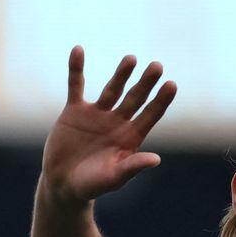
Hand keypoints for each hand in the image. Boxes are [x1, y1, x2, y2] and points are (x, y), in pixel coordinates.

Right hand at [41, 46, 177, 203]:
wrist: (63, 184)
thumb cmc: (92, 185)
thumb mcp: (114, 177)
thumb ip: (132, 167)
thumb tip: (156, 159)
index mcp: (130, 138)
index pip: (150, 115)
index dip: (161, 101)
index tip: (172, 85)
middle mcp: (117, 123)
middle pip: (135, 98)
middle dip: (146, 83)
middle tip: (158, 66)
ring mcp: (97, 115)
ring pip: (112, 89)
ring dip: (121, 74)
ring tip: (132, 59)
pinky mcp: (74, 111)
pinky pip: (76, 86)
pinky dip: (76, 69)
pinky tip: (78, 50)